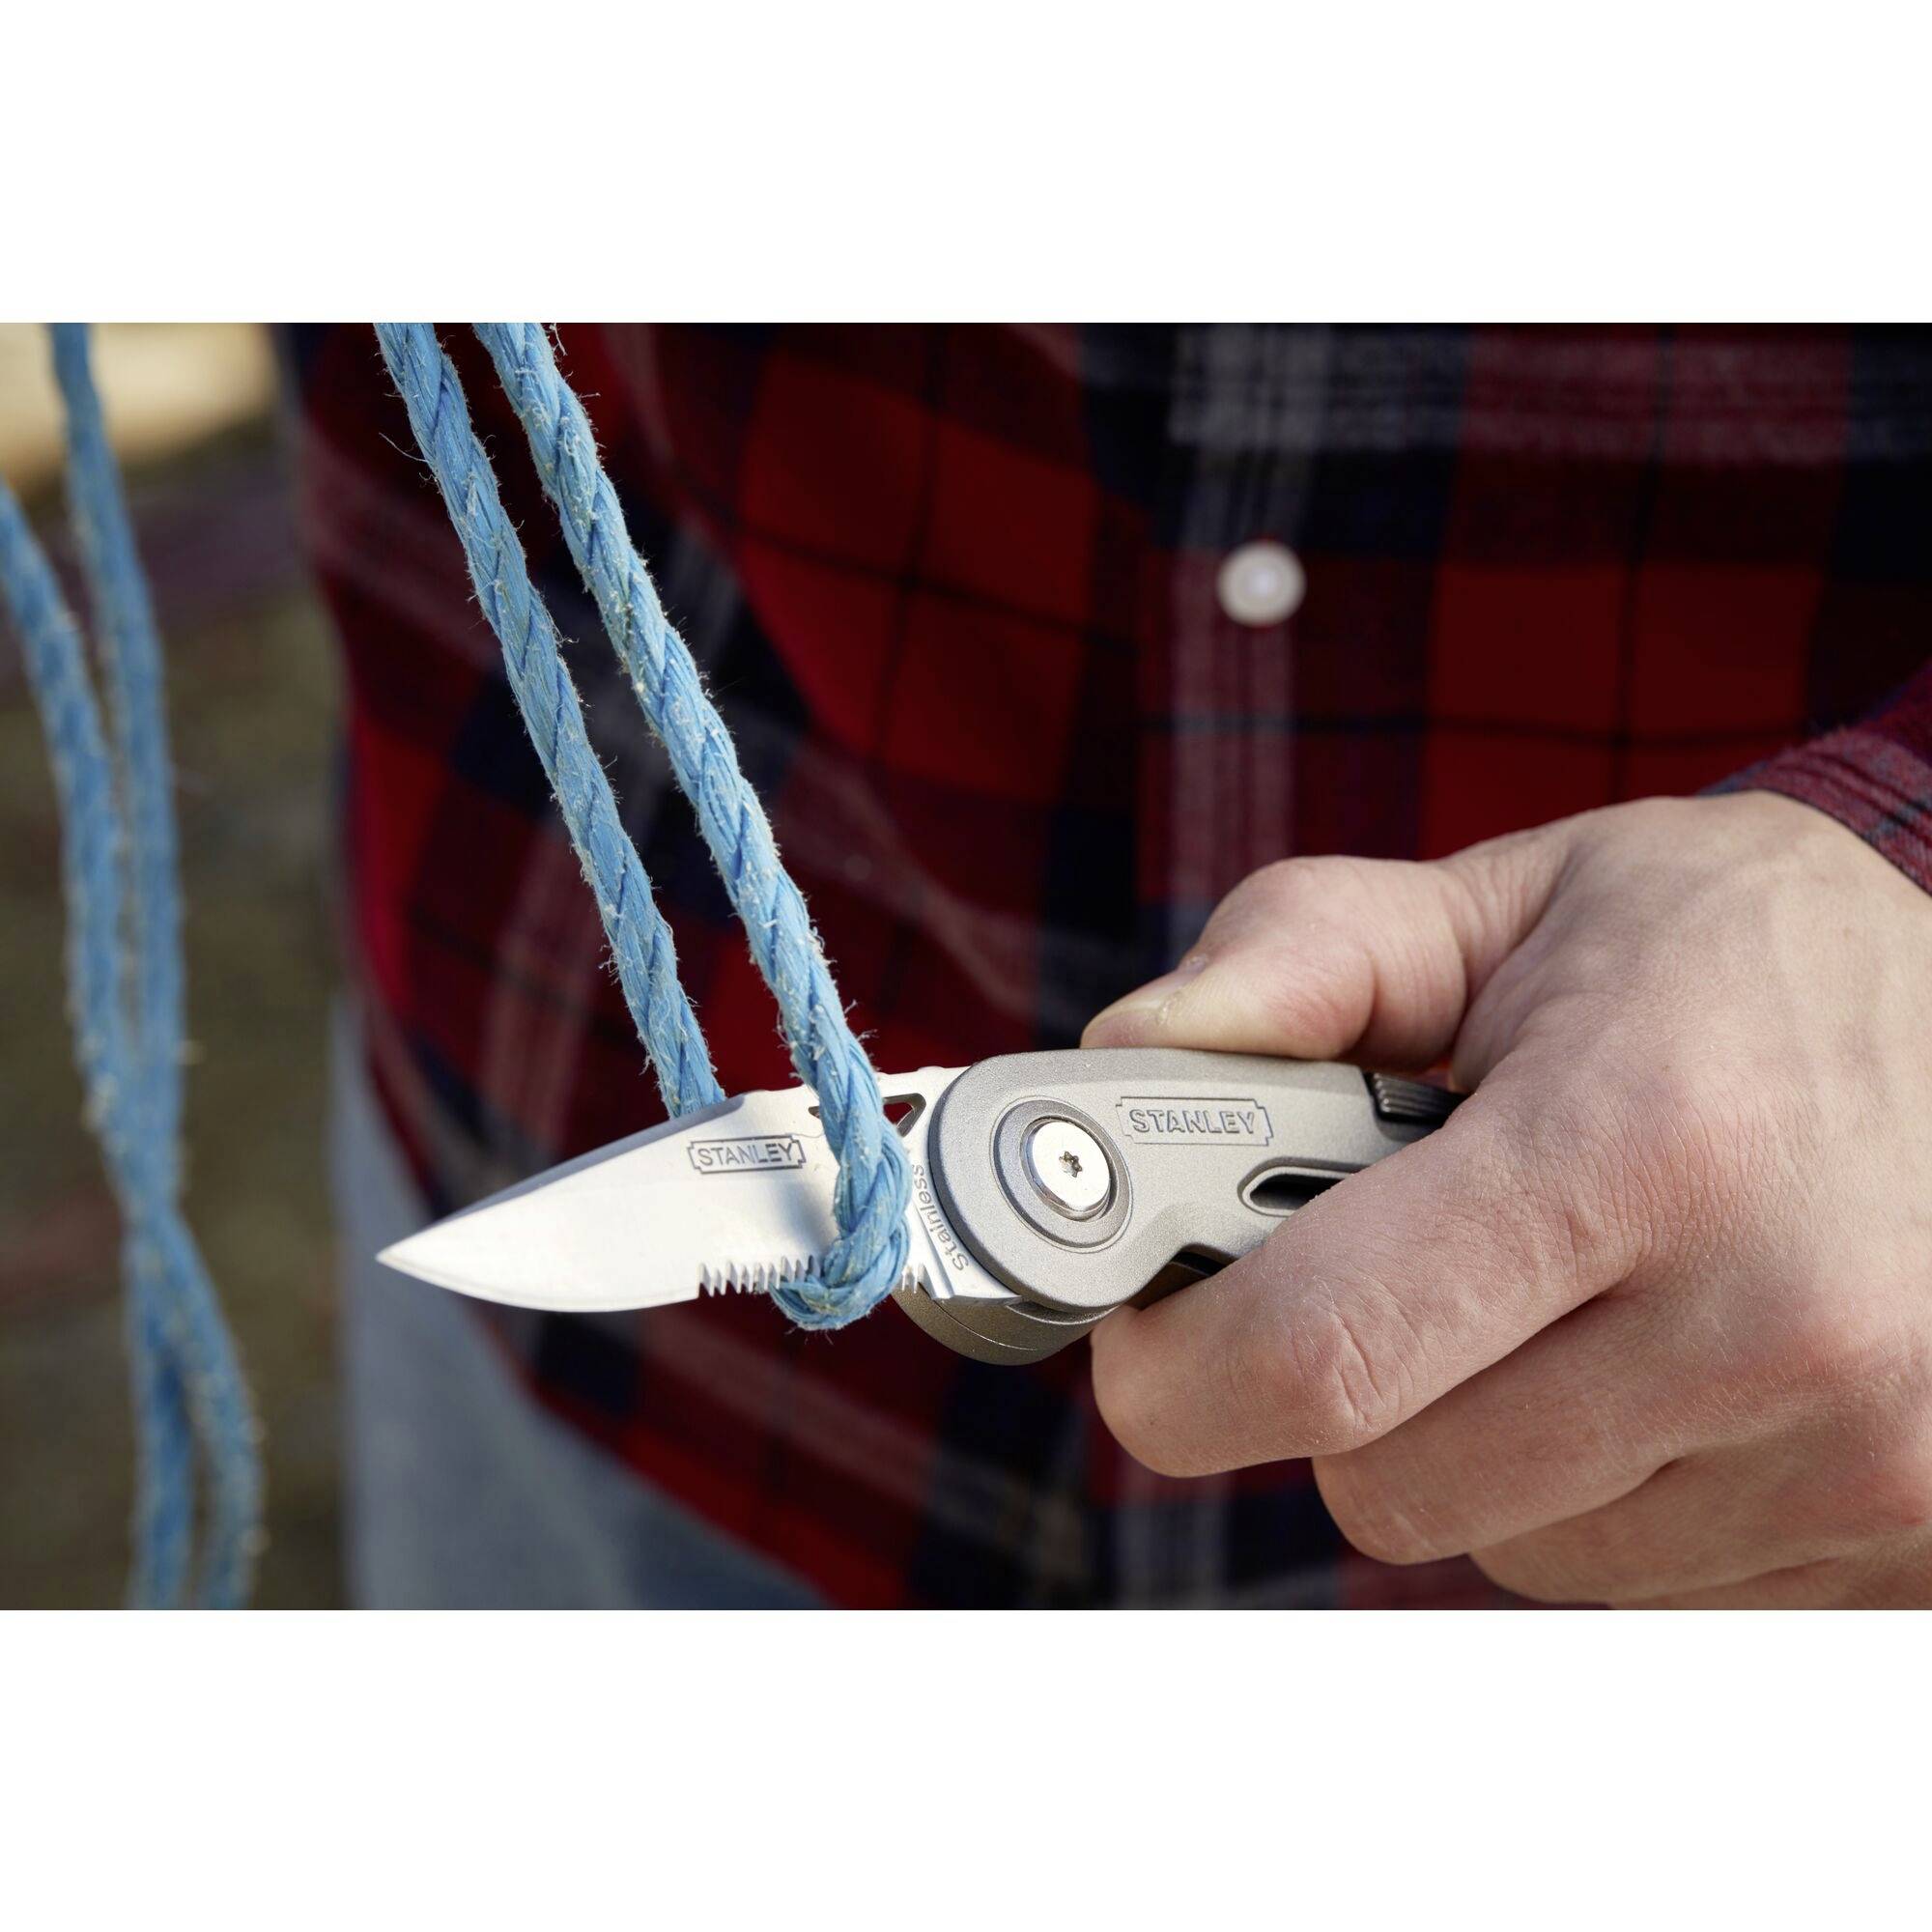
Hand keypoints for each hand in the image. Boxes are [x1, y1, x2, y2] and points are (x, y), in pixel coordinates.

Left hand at [1082, 793, 1931, 1605]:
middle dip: (1330, 1384)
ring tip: (1559, 1287)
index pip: (1324, 1350)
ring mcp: (1856, 1459)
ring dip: (1475, 1436)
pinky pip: (1632, 1580)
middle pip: (1386, 1483)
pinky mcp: (1897, 1546)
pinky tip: (1658, 1358)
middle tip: (1381, 1264)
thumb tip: (1121, 1053)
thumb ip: (1303, 957)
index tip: (1149, 1326)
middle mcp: (1767, 1324)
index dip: (1182, 1363)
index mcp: (1639, 1141)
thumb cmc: (1734, 955)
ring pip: (1503, 1544)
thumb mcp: (1519, 897)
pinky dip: (1595, 1488)